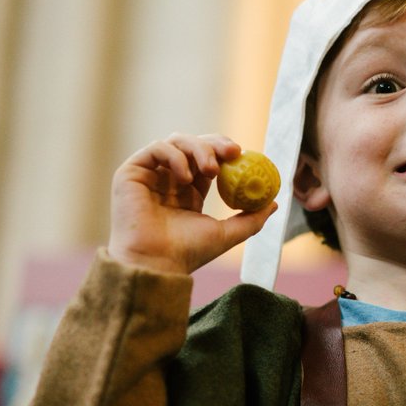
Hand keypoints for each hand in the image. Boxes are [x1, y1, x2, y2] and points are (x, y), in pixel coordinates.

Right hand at [108, 133, 275, 274]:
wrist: (156, 263)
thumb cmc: (188, 253)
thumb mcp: (227, 234)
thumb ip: (251, 219)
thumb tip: (274, 203)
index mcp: (188, 191)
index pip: (208, 160)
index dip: (224, 152)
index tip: (243, 154)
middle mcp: (168, 180)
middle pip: (193, 145)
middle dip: (215, 143)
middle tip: (233, 151)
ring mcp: (150, 174)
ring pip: (176, 142)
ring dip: (199, 149)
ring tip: (211, 170)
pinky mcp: (131, 172)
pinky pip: (157, 149)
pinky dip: (175, 155)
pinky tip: (185, 177)